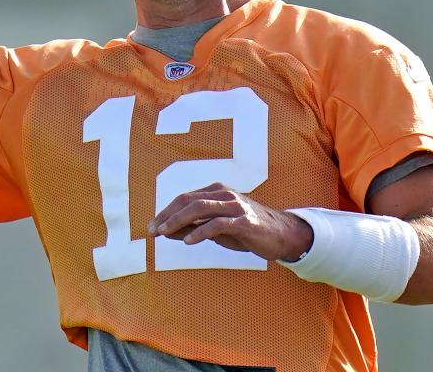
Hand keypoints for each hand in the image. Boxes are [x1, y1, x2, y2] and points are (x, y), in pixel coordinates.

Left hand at [147, 182, 313, 261]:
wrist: (280, 235)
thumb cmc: (246, 230)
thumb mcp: (216, 229)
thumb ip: (193, 227)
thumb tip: (166, 231)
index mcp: (217, 192)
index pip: (185, 198)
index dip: (166, 212)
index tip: (151, 227)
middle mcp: (225, 194)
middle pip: (189, 201)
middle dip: (167, 215)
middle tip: (152, 231)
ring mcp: (235, 206)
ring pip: (200, 208)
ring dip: (178, 221)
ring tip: (164, 233)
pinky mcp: (244, 221)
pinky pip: (218, 224)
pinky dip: (200, 232)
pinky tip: (187, 241)